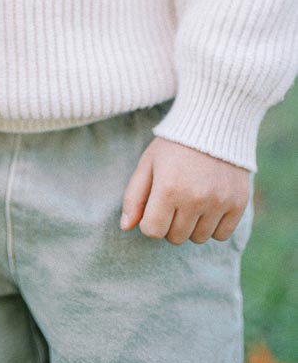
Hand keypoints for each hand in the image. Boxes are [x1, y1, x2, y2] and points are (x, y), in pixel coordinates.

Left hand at [120, 136, 250, 244]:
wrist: (213, 124)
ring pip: (199, 238)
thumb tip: (125, 227)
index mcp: (168, 188)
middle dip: (170, 223)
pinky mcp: (238, 204)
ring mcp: (219, 202)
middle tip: (174, 200)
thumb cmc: (174, 146)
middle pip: (175, 237)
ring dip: (192, 225)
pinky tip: (209, 205)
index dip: (150, 220)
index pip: (152, 231)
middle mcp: (195, 198)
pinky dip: (213, 226)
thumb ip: (133, 196)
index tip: (155, 205)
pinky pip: (222, 235)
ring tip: (192, 199)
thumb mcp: (148, 164)